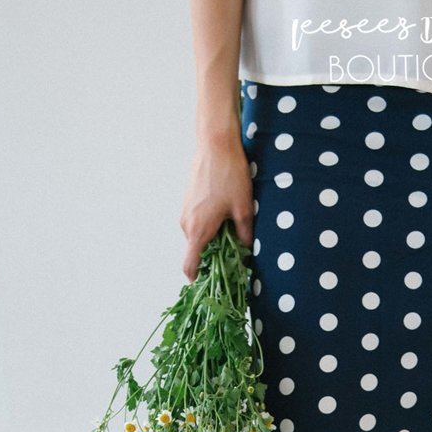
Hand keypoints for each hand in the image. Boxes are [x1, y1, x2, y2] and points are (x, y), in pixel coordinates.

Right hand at [179, 128, 253, 280]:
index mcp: (198, 230)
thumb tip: (246, 251)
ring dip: (213, 242)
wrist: (215, 144)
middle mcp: (186, 224)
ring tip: (234, 237)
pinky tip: (227, 220)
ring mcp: (185, 212)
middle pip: (196, 253)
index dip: (198, 279)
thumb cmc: (230, 176)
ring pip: (198, 238)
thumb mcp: (244, 209)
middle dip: (213, 259)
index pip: (189, 265)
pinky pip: (197, 224)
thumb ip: (244, 234)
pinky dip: (210, 228)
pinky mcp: (188, 203)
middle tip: (235, 260)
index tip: (208, 288)